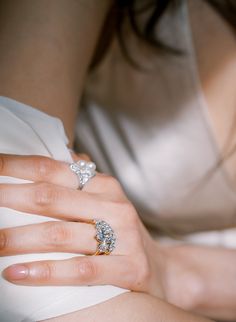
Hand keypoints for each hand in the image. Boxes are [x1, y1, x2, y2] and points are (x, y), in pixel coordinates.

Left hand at [0, 153, 165, 297]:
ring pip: (59, 234)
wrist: (162, 270)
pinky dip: (45, 272)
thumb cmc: (122, 234)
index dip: (16, 167)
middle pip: (51, 198)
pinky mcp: (129, 268)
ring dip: (18, 239)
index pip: (53, 168)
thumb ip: (82, 180)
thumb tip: (60, 153)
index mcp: (105, 185)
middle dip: (8, 199)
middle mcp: (114, 205)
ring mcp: (123, 236)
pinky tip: (16, 274)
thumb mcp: (105, 202)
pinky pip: (80, 270)